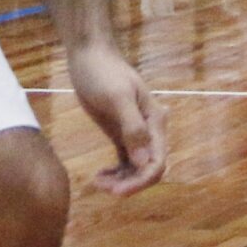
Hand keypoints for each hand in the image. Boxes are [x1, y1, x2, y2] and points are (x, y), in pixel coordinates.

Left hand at [68, 41, 166, 195]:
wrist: (90, 55)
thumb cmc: (103, 73)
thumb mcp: (116, 98)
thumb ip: (132, 129)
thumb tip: (144, 161)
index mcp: (154, 121)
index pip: (157, 162)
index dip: (141, 181)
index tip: (117, 191)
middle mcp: (150, 130)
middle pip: (149, 168)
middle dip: (130, 183)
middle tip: (103, 187)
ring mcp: (135, 132)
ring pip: (137, 168)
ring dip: (121, 180)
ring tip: (97, 181)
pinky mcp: (121, 133)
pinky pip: (125, 161)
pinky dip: (116, 173)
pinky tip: (100, 175)